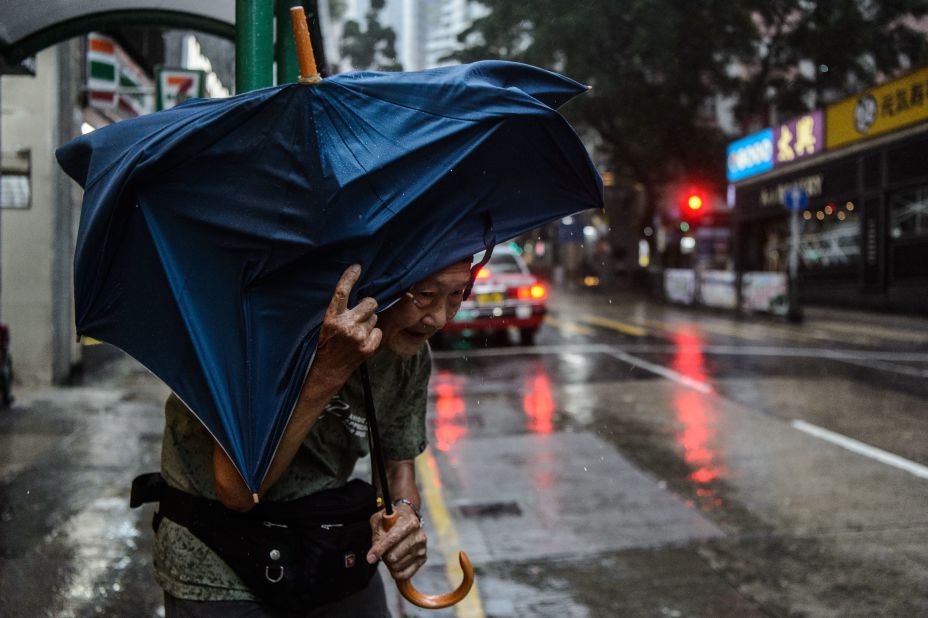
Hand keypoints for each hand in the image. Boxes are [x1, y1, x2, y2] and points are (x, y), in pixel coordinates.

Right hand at [310, 265, 381, 389]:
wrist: (328, 370)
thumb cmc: (327, 344)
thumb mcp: (327, 324)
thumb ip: (341, 311)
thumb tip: (358, 295)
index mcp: (332, 317)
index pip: (341, 292)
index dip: (349, 277)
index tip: (356, 267)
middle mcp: (346, 325)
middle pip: (370, 302)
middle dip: (368, 305)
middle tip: (361, 313)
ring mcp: (358, 337)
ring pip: (375, 318)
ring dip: (369, 322)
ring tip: (357, 332)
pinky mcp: (368, 347)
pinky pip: (378, 331)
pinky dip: (373, 335)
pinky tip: (362, 341)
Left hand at [367, 505, 426, 580]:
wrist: (407, 520)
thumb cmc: (391, 520)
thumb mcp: (380, 519)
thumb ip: (376, 535)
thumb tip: (372, 555)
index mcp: (410, 522)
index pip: (393, 538)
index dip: (380, 549)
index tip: (370, 558)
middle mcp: (419, 535)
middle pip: (394, 555)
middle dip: (384, 555)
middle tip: (383, 549)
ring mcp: (422, 548)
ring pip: (397, 566)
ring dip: (389, 563)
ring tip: (391, 552)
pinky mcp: (422, 559)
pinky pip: (404, 574)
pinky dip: (395, 572)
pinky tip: (394, 563)